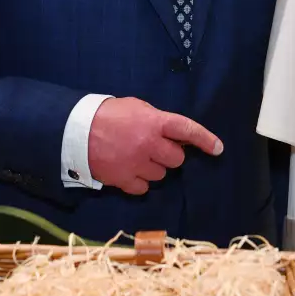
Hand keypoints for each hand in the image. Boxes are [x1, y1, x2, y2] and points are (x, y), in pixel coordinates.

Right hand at [88, 97, 222, 194]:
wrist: (76, 131)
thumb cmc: (109, 115)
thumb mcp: (136, 107)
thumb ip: (157, 120)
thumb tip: (175, 135)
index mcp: (154, 122)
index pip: (187, 130)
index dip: (205, 139)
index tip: (218, 149)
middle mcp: (149, 144)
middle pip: (177, 159)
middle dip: (170, 154)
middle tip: (155, 147)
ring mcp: (137, 164)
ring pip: (161, 174)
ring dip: (154, 167)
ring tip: (136, 156)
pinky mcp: (124, 180)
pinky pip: (144, 188)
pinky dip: (139, 181)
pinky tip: (129, 170)